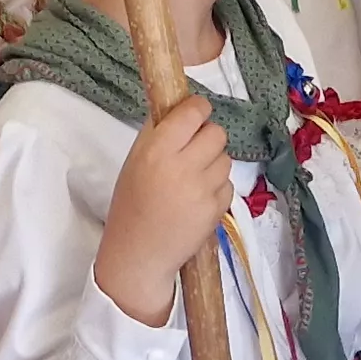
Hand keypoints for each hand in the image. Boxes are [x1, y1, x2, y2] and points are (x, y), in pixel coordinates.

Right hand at [92, 97, 234, 326]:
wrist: (139, 253)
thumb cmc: (132, 204)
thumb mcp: (134, 161)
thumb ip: (156, 132)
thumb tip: (179, 106)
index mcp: (156, 150)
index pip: (193, 112)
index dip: (198, 109)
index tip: (195, 114)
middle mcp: (182, 166)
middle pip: (217, 133)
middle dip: (208, 138)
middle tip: (194, 151)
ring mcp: (202, 189)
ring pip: (226, 159)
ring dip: (213, 164)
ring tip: (193, 179)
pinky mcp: (216, 209)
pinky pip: (228, 185)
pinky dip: (217, 189)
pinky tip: (198, 199)